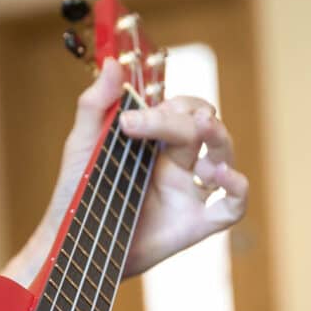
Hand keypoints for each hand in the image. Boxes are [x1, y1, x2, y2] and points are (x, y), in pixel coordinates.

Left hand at [46, 58, 248, 276]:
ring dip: (219, 139)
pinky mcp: (196, 224)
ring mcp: (189, 193)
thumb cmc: (77, 196)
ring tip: (202, 133)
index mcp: (155, 142)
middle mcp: (177, 163)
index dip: (169, 105)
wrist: (73, 246)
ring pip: (224, 155)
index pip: (180, 108)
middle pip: (203, 126)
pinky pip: (233, 205)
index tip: (131, 120)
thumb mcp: (81, 147)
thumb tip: (113, 64)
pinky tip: (220, 175)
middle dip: (191, 118)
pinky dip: (237, 187)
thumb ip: (95, 105)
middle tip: (169, 120)